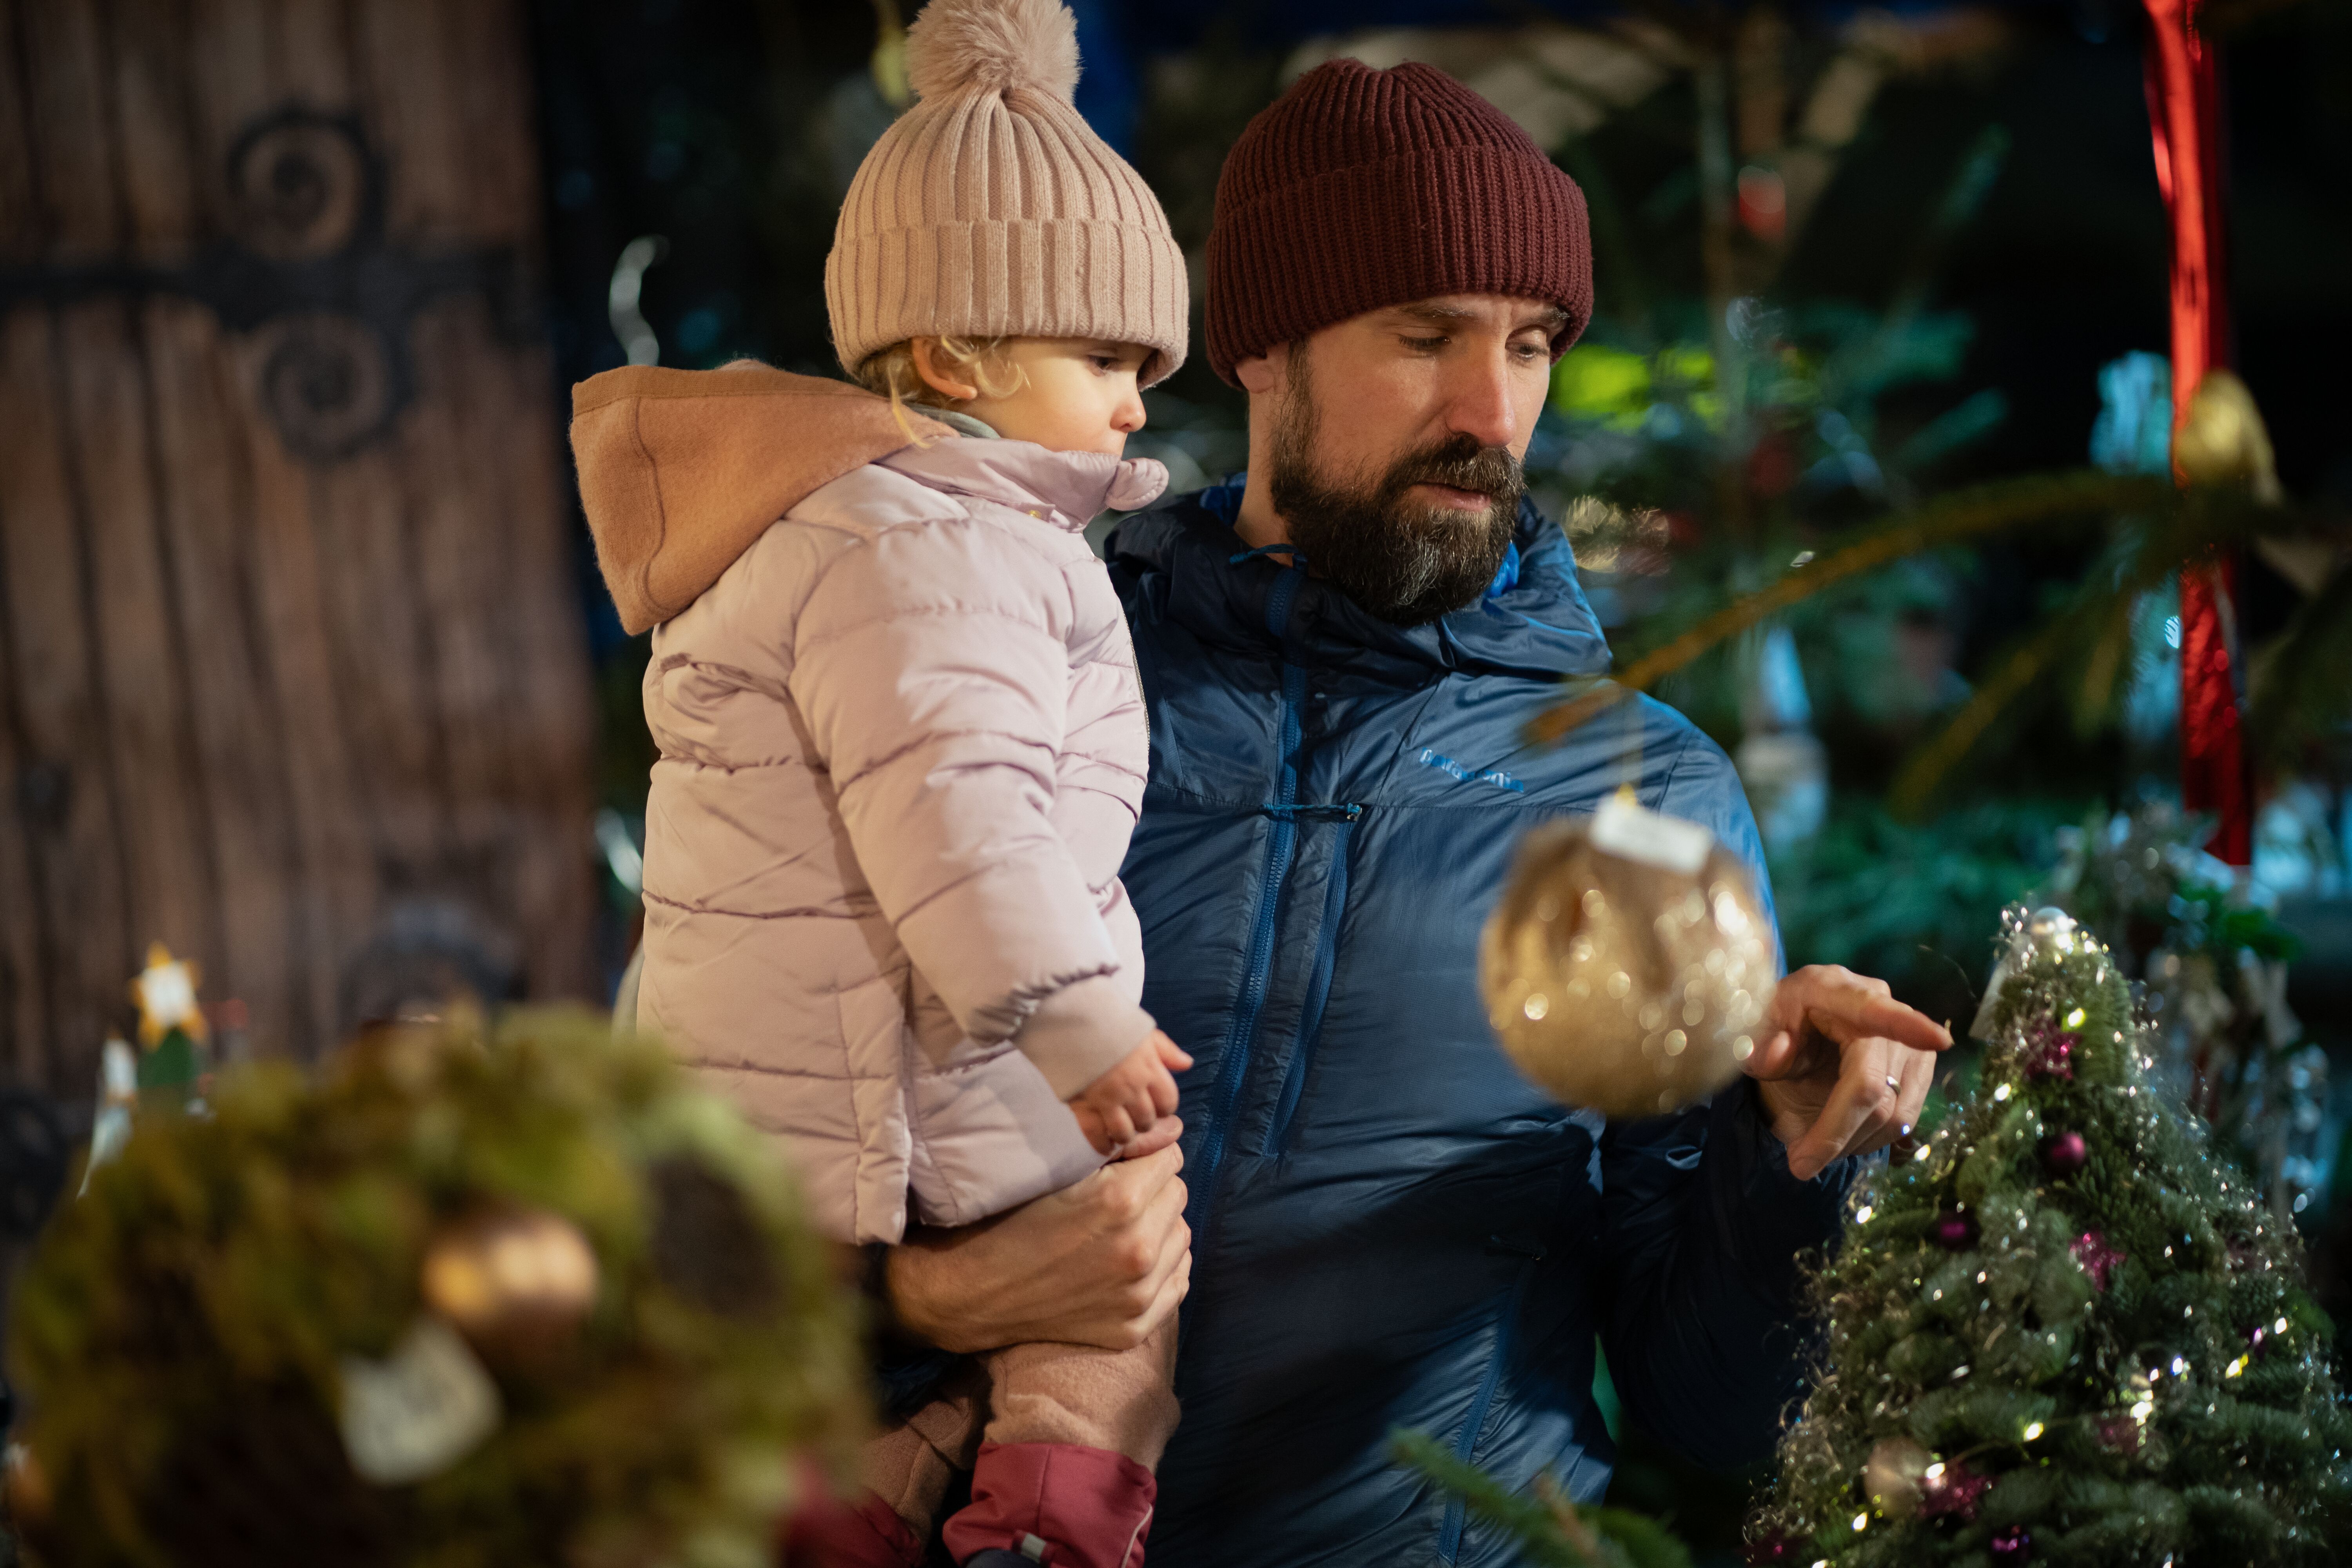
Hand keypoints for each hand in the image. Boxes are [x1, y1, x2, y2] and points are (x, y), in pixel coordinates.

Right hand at [884, 1141, 1190, 1353]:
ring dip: (1159, 1227)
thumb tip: (1169, 1128)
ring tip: (1118, 1229)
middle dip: (1153, 1189)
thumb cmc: (1005, 1218)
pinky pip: (1177, 1281)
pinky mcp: (1134, 1327)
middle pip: (1178, 1194)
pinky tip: (1127, 1261)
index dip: (1143, 1154)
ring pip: (1181, 1237)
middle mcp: (1137, 1249)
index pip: (1170, 1156)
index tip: (1120, 1163)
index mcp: (1120, 1201)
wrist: (970, 1292)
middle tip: (1115, 1196)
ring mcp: (1138, 1294)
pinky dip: (1161, 1267)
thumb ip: (1114, 1145)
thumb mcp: (1055, 1168)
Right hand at [1069, 1030, 1192, 1154]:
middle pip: (1147, 1120)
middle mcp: (1132, 1088)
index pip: (1168, 1102)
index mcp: (1149, 1069)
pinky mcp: (1084, 1105)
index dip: (1164, 1107)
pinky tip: (1105, 1144)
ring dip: (1125, 1135)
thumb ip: (1167, 1050)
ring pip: (1125, 1133)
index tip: (1157, 1105)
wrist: (1071, 1020)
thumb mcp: (1143, 1031)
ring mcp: (1107, 1099)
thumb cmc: (1109, 1024)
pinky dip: (1102, 1145)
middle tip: (1136, 1117)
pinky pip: (1097, 1136)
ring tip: (1121, 1130)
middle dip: (1145, 1121)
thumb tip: (1187, 1064)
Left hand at [1743, 965, 1954, 1180]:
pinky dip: (1871, 1138)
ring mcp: (1906, 1037)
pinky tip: (1844, 1135)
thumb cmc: (1774, 1028)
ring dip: (1853, 1140)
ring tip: (1816, 1144)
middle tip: (1799, 1165)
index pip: (1873, 1011)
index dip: (1906, 1025)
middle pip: (1872, 1086)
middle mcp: (1879, 1004)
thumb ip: (1757, 1044)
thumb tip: (1776, 1054)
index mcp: (1831, 989)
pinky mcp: (1919, 1066)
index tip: (1937, 1039)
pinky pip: (1905, 1119)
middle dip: (1835, 1133)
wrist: (1796, 1030)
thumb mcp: (1751, 1034)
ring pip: (1893, 1111)